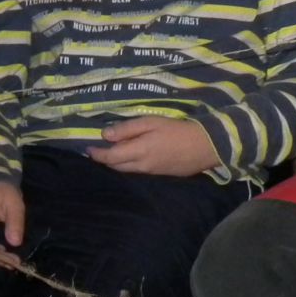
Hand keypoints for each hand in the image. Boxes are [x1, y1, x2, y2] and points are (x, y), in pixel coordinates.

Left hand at [87, 116, 219, 176]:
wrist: (206, 146)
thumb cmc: (179, 130)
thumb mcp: (153, 122)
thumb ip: (129, 128)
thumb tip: (106, 134)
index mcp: (138, 151)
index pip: (110, 157)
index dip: (97, 154)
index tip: (89, 148)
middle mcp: (141, 166)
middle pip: (116, 166)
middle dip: (106, 159)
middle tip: (100, 149)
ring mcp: (151, 172)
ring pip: (127, 170)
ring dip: (118, 162)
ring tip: (116, 151)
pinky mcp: (160, 174)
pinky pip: (139, 171)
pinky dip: (131, 164)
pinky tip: (135, 156)